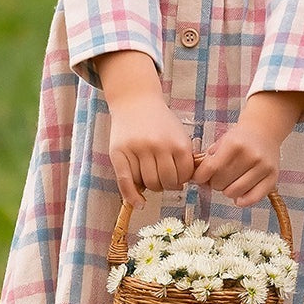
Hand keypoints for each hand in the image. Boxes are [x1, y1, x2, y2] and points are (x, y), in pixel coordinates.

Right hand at [95, 54, 196, 208]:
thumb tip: (182, 184)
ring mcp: (138, 150)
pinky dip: (132, 196)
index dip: (181, 181)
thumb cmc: (159, 120)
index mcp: (177, 143)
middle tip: (163, 180)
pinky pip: (126, 181)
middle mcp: (158, 146)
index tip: (177, 179)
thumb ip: (183, 156)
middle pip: (165, 182)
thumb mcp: (178, 133)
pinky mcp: (119, 153)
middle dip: (166, 185)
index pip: (184, 175)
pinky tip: (138, 203)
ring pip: (148, 183)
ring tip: (150, 178)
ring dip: (151, 187)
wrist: (135, 100)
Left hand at [194, 91, 303, 207]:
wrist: (264, 132)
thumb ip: (210, 158)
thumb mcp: (222, 141)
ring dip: (227, 191)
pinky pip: (253, 198)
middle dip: (214, 183)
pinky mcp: (272, 178)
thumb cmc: (240, 139)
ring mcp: (263, 167)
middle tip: (218, 177)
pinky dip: (242, 201)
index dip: (200, 176)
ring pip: (234, 192)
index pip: (210, 168)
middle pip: (221, 182)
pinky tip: (238, 196)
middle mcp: (250, 155)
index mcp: (234, 144)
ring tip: (229, 183)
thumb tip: (198, 179)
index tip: (199, 178)